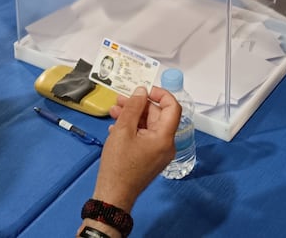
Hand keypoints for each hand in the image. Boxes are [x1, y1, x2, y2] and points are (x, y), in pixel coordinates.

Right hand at [94, 86, 179, 209]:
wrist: (113, 196)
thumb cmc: (119, 164)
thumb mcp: (123, 130)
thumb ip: (133, 107)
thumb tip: (141, 91)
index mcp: (165, 137)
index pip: (172, 107)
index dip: (160, 94)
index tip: (144, 89)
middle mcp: (166, 144)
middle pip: (157, 116)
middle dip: (138, 105)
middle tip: (119, 100)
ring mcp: (158, 153)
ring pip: (148, 126)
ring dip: (132, 116)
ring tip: (113, 111)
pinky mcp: (149, 158)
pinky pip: (145, 137)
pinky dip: (132, 129)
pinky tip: (115, 127)